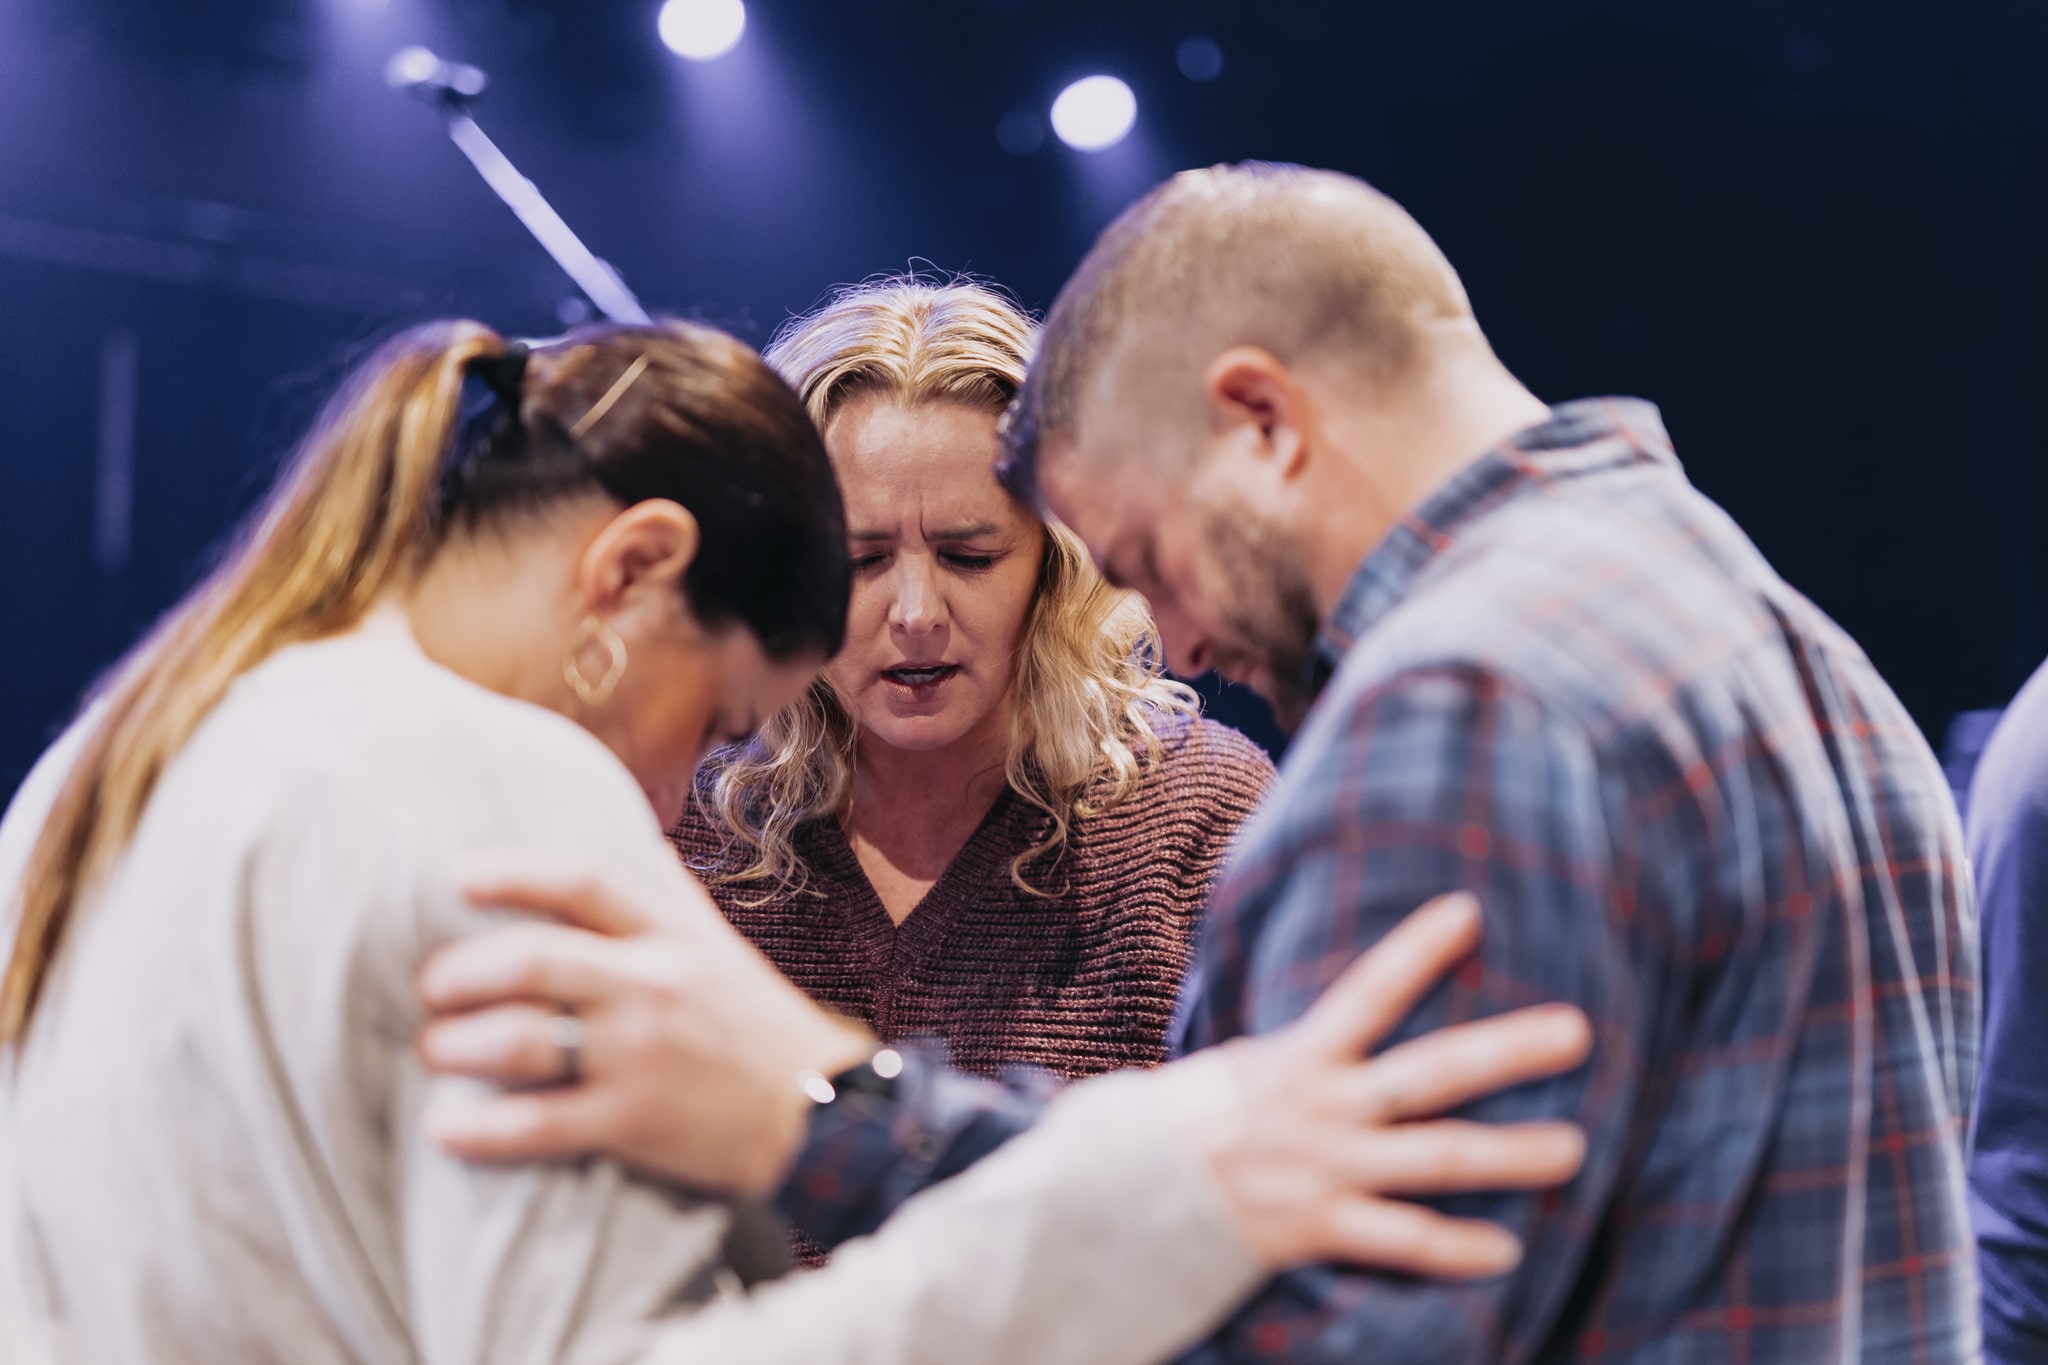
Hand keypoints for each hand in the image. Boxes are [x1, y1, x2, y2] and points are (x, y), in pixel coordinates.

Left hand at [416, 850, 870, 1196]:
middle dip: (461, 973)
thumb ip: (675, 894)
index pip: (582, 880)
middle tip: (432, 986)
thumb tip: (643, 837)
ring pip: (522, 1040)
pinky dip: (479, 1128)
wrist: (816, 1113)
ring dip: (458, 1045)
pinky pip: (536, 1123)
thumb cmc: (758, 1024)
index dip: (511, 872)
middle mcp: (653, 984)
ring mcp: (641, 1054)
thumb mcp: (722, 945)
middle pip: (532, 960)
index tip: (456, 877)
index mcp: (672, 934)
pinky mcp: (632, 1122)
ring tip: (435, 1049)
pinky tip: (445, 1128)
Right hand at [1154, 893, 1590, 1276]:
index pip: (1366, 992)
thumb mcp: (1228, 1070)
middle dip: (1507, 1052)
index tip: (1468, 912)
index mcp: (1299, 1059)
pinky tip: (1506, 1252)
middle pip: (1433, 1074)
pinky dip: (1454, 1248)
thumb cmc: (1178, 1130)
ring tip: (1573, 1150)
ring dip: (1510, 1154)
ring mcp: (1328, 1170)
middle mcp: (1324, 1109)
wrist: (1127, 1200)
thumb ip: (1289, 1056)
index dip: (1416, 951)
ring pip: (1436, 1160)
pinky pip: (1402, 1241)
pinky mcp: (1321, 1229)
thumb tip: (1331, 1032)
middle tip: (1576, 1032)